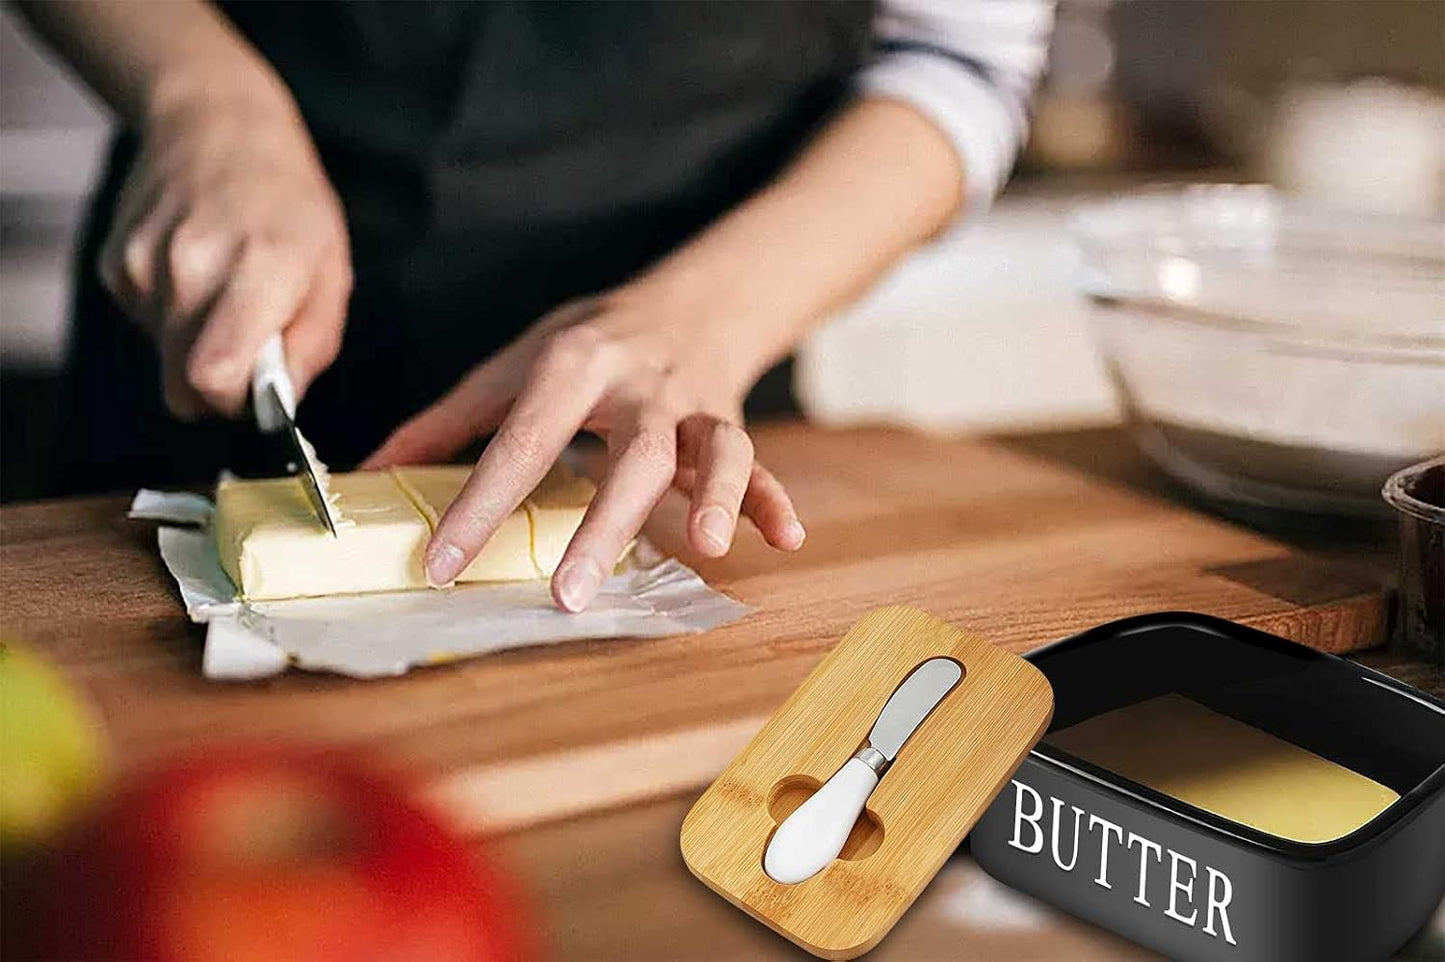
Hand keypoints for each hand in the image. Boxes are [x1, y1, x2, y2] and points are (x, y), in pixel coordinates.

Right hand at [99, 95, 350, 418]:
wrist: (218, 125)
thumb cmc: (289, 203)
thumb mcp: (332, 271)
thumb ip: (311, 344)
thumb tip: (281, 402)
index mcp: (257, 271)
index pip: (214, 377)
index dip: (237, 402)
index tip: (259, 389)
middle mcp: (190, 267)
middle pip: (182, 384)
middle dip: (219, 386)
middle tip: (250, 348)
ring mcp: (144, 263)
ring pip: (164, 357)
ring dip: (197, 343)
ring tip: (226, 290)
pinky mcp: (115, 263)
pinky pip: (146, 324)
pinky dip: (173, 315)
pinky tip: (196, 271)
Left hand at [363, 289, 805, 611]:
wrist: (686, 302)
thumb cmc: (592, 344)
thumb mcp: (515, 365)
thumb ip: (451, 422)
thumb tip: (373, 473)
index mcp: (574, 368)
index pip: (521, 442)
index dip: (479, 505)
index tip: (442, 564)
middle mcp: (641, 387)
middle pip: (630, 454)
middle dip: (603, 524)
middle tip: (568, 592)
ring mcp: (694, 408)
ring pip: (712, 451)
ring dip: (716, 495)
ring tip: (707, 546)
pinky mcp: (732, 426)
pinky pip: (760, 465)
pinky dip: (773, 501)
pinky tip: (786, 540)